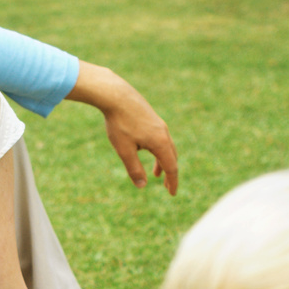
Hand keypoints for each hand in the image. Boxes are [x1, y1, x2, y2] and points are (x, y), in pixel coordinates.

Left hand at [66, 62, 179, 193]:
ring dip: (163, 161)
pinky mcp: (151, 117)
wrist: (116, 94)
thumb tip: (142, 186)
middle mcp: (163, 132)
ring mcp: (159, 123)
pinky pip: (159, 137)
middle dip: (170, 173)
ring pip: (166, 146)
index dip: (172, 182)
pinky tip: (144, 150)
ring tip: (156, 173)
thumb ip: (134, 169)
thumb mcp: (124, 150)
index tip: (172, 194)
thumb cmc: (119, 123)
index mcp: (160, 142)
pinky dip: (157, 150)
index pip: (171, 167)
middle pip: (172, 156)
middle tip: (167, 187)